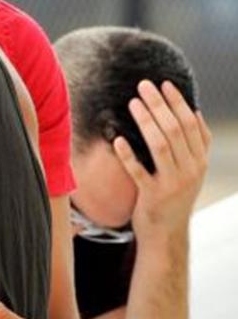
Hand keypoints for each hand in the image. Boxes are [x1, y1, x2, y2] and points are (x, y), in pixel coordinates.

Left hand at [115, 80, 210, 242]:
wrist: (167, 234)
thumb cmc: (174, 196)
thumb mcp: (192, 170)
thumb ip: (195, 145)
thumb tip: (196, 112)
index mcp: (200, 161)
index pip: (192, 124)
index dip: (178, 103)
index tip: (164, 84)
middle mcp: (191, 170)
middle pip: (176, 130)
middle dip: (160, 105)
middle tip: (144, 85)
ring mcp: (173, 184)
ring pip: (160, 146)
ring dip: (147, 121)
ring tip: (133, 103)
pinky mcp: (153, 196)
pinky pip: (139, 172)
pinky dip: (129, 155)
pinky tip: (118, 140)